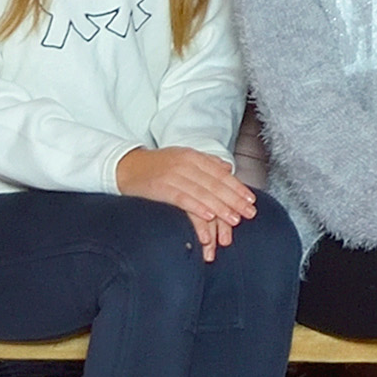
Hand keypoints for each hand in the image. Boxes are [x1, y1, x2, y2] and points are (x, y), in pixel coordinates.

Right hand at [119, 144, 254, 260]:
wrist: (124, 166)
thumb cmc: (157, 166)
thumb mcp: (183, 159)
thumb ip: (206, 164)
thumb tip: (228, 168)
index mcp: (193, 156)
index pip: (221, 173)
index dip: (237, 188)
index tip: (251, 201)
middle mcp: (185, 163)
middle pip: (215, 184)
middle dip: (234, 200)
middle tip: (249, 214)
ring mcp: (172, 174)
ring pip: (202, 192)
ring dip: (220, 207)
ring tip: (234, 220)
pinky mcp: (160, 187)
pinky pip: (182, 198)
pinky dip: (197, 207)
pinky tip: (209, 216)